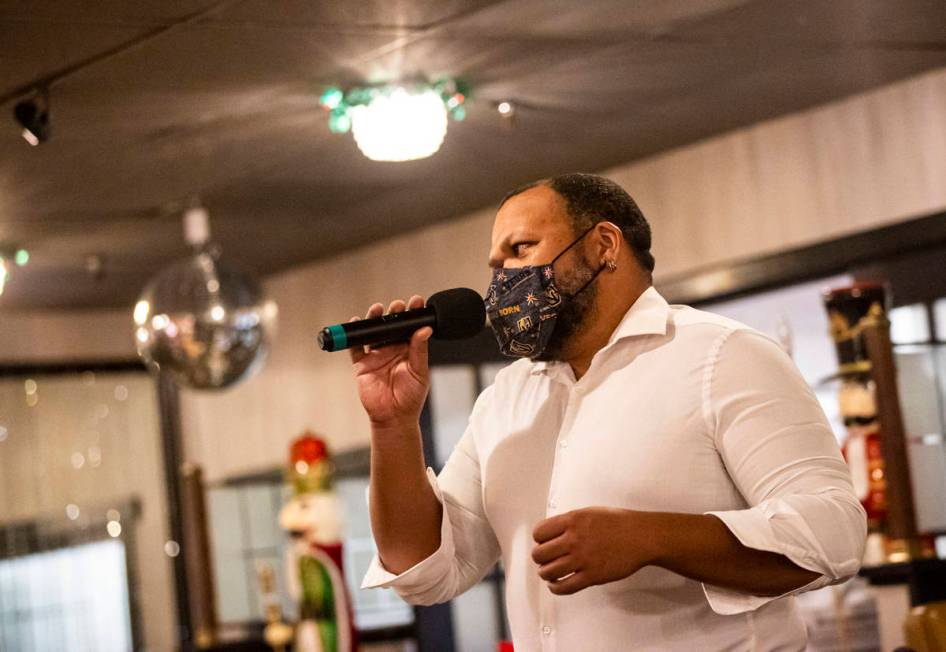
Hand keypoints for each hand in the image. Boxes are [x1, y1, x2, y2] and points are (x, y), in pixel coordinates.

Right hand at [349, 295, 432, 429]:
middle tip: (398, 305)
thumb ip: (420, 350)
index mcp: (409, 350)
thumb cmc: (410, 398)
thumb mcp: (419, 372)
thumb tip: (425, 329)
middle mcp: (392, 350)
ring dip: (374, 319)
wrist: (393, 418)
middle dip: (394, 313)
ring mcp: (376, 356)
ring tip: (377, 309)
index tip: (417, 302)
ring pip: (373, 332)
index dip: (413, 314)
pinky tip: (355, 323)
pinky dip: (353, 336)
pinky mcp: (362, 364)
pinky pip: (356, 347)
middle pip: (391, 326)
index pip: (410, 328)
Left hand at [531, 507, 657, 594]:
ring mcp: (582, 559)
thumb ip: (569, 522)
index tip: (542, 543)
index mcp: (572, 520)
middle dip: (540, 558)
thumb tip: (551, 533)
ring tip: (550, 573)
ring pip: (548, 572)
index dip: (538, 539)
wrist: (641, 537)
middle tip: (545, 559)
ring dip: (546, 574)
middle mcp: (574, 539)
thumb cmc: (618, 523)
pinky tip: (556, 585)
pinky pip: (565, 587)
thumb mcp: (589, 512)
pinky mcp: (591, 576)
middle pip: (539, 554)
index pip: (539, 532)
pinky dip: (556, 588)